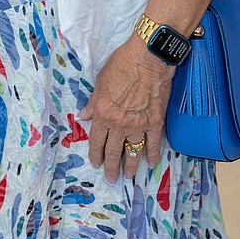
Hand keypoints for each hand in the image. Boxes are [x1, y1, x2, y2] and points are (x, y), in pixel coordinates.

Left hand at [78, 37, 172, 182]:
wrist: (147, 59)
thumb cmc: (121, 65)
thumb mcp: (100, 82)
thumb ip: (92, 103)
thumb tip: (84, 116)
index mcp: (103, 114)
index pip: (96, 140)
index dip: (95, 154)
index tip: (96, 163)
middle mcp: (119, 124)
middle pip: (114, 151)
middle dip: (111, 167)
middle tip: (111, 179)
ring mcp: (139, 125)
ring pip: (133, 152)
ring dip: (130, 166)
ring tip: (128, 176)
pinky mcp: (155, 123)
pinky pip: (153, 144)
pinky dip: (152, 155)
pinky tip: (150, 163)